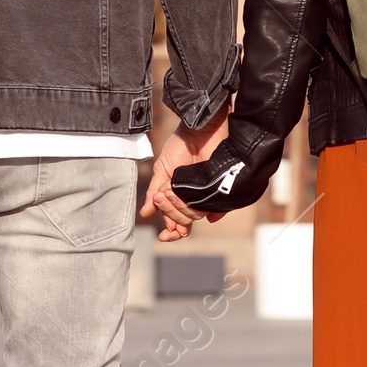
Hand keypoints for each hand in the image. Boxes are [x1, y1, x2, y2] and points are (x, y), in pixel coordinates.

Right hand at [140, 105, 228, 242]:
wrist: (198, 130)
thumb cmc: (180, 145)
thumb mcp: (162, 170)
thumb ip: (154, 193)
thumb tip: (145, 213)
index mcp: (178, 196)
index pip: (175, 222)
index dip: (170, 232)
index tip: (163, 237)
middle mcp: (193, 198)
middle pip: (183, 222)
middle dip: (170, 214)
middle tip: (162, 195)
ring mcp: (206, 194)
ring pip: (194, 217)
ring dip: (179, 209)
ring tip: (170, 191)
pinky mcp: (220, 190)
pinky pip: (215, 209)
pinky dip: (209, 213)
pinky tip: (203, 212)